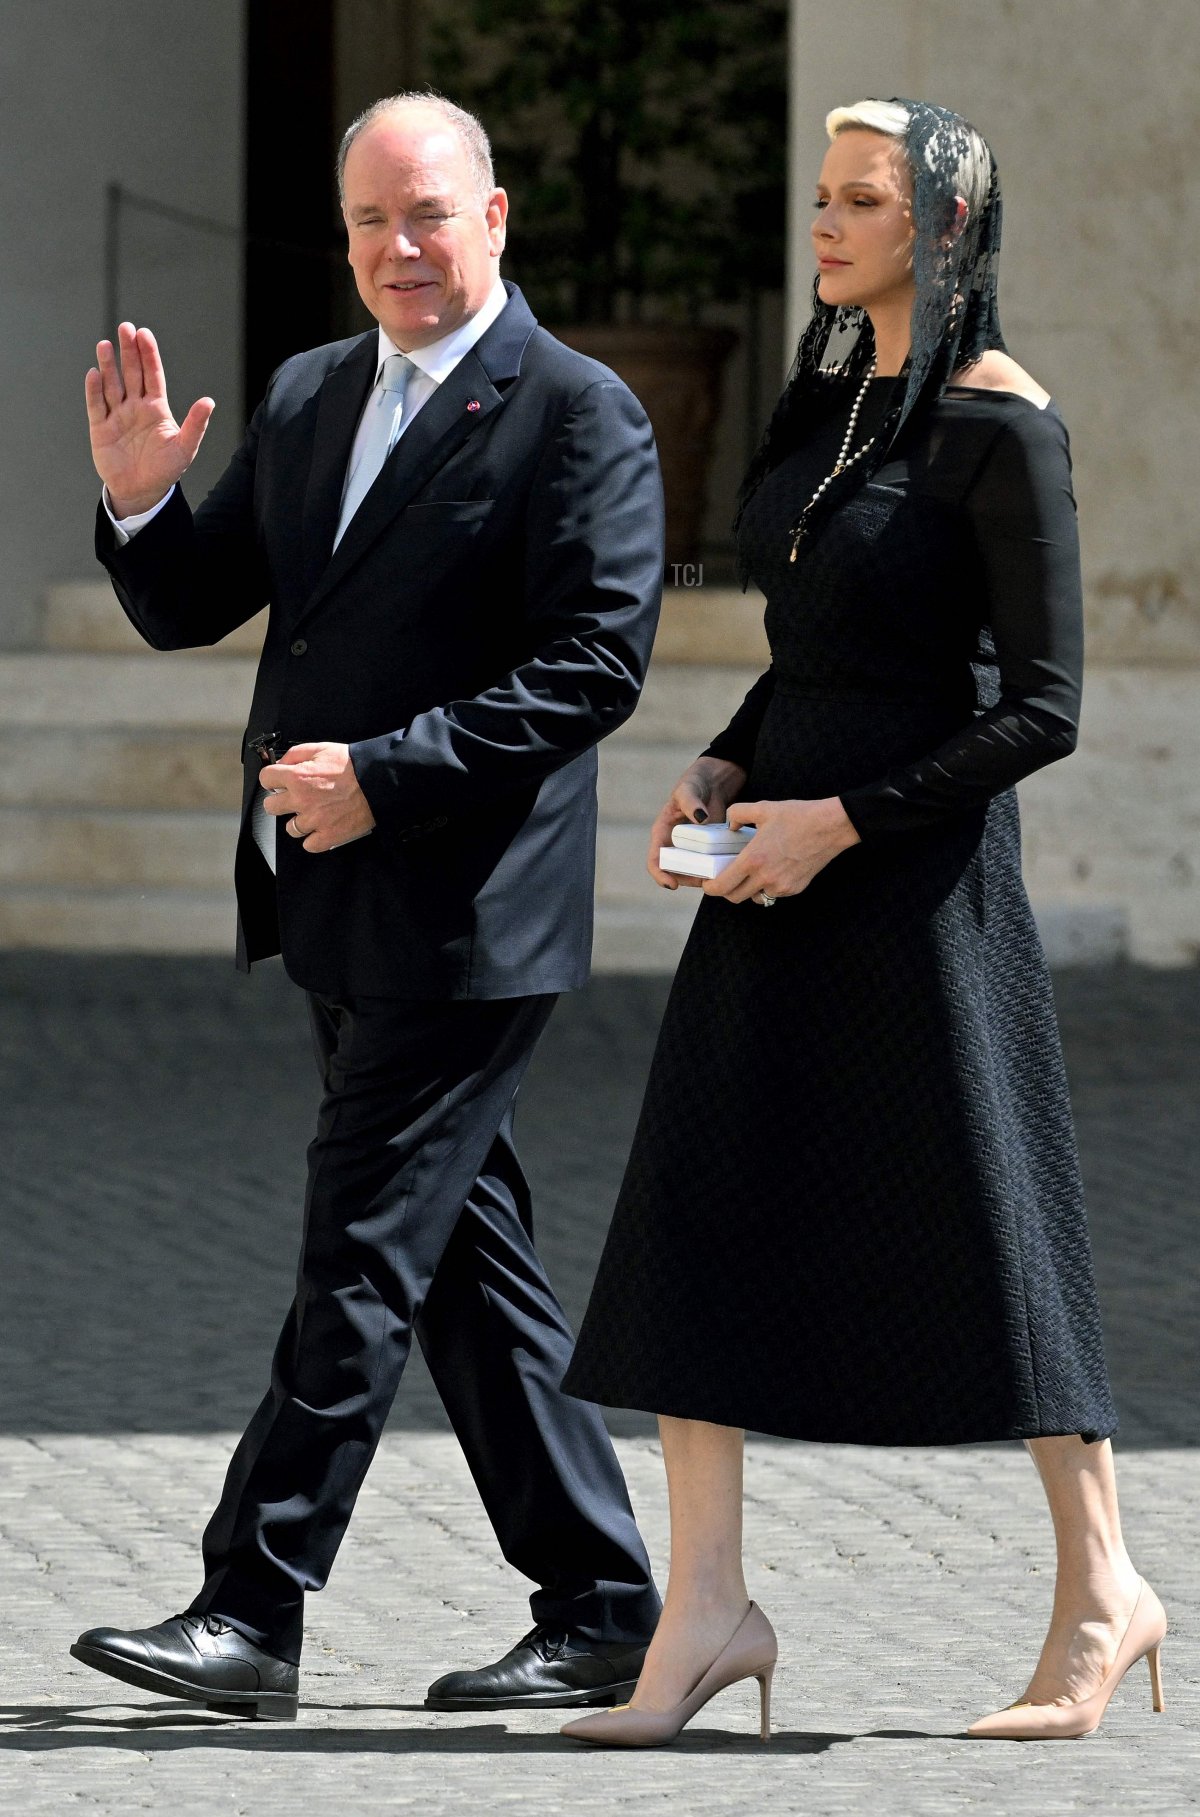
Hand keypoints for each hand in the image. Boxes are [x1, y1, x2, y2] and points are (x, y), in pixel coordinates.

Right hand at [86, 322, 214, 516]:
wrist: (142, 491)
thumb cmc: (165, 469)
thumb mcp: (185, 447)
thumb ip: (196, 424)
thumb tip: (209, 401)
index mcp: (156, 407)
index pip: (152, 375)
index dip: (148, 355)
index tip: (144, 334)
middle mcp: (135, 406)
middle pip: (131, 373)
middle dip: (128, 351)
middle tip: (125, 328)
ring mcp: (117, 415)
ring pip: (111, 385)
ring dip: (108, 365)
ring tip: (105, 345)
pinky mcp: (100, 428)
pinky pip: (96, 406)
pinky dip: (94, 390)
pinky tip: (94, 374)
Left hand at [261, 743, 376, 852]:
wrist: (378, 781)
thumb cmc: (353, 765)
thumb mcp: (322, 748)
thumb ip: (296, 754)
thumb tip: (281, 763)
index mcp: (297, 777)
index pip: (266, 779)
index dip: (272, 779)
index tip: (278, 782)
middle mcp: (301, 800)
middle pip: (271, 807)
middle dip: (280, 801)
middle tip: (294, 799)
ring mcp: (314, 821)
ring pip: (290, 828)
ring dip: (299, 822)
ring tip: (314, 814)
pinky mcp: (328, 836)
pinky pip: (309, 845)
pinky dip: (314, 839)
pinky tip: (322, 828)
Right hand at [648, 755, 747, 890]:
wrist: (716, 781)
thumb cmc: (696, 782)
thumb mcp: (688, 788)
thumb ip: (691, 802)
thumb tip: (700, 818)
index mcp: (663, 832)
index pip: (655, 859)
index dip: (660, 874)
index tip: (672, 884)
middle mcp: (675, 844)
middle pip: (675, 871)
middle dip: (686, 880)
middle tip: (703, 882)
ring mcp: (693, 848)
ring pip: (693, 871)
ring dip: (703, 878)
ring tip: (717, 878)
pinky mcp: (709, 847)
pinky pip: (710, 864)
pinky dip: (716, 869)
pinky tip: (728, 870)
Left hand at [701, 796, 859, 904]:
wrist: (831, 827)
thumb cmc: (798, 816)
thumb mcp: (763, 808)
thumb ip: (738, 813)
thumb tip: (730, 825)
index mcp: (753, 859)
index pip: (722, 887)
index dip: (710, 888)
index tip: (708, 882)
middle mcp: (766, 878)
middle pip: (734, 897)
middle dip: (726, 891)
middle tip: (725, 878)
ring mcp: (782, 886)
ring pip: (755, 898)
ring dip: (747, 890)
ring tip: (750, 873)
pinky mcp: (795, 889)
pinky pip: (773, 894)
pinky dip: (767, 886)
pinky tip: (772, 869)